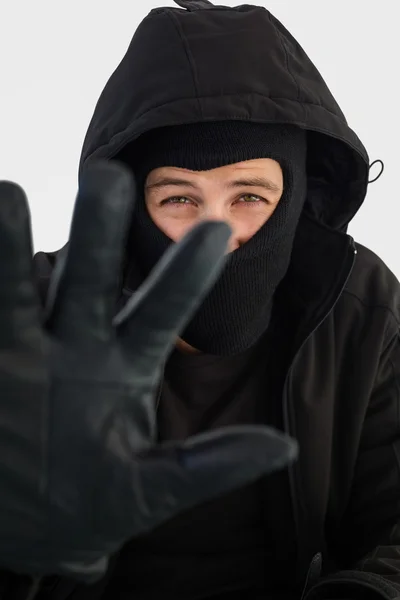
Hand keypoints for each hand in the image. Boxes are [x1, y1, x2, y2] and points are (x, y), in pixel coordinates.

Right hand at [0, 161, 296, 582]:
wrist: (25, 530)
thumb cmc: (94, 504)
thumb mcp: (152, 489)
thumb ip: (212, 468)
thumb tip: (286, 448)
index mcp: (124, 364)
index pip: (160, 311)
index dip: (186, 275)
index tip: (218, 232)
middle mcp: (74, 342)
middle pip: (89, 280)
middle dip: (97, 233)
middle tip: (109, 176)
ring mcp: (20, 348)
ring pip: (20, 286)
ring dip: (11, 245)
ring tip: (6, 196)